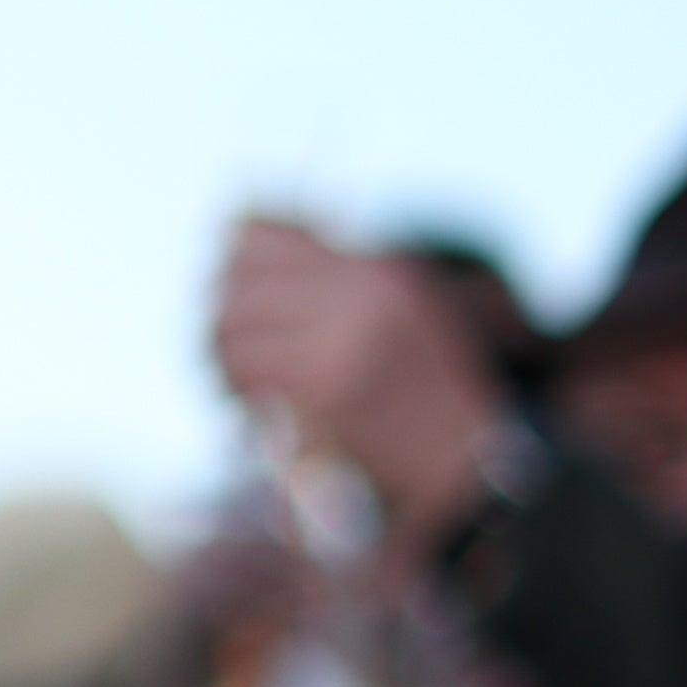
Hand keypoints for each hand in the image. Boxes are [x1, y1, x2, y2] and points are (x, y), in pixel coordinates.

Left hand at [209, 216, 505, 537]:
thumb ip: (333, 275)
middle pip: (239, 283)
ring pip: (234, 330)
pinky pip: (249, 375)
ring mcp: (342, 342)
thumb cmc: (428, 388)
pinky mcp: (324, 391)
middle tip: (219, 348)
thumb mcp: (399, 310)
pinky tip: (247, 408)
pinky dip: (238, 391)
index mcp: (374, 270)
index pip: (261, 239)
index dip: (231, 264)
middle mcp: (358, 296)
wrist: (467, 458)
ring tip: (231, 382)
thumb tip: (237, 228)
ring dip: (220, 358)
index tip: (226, 291)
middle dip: (220, 317)